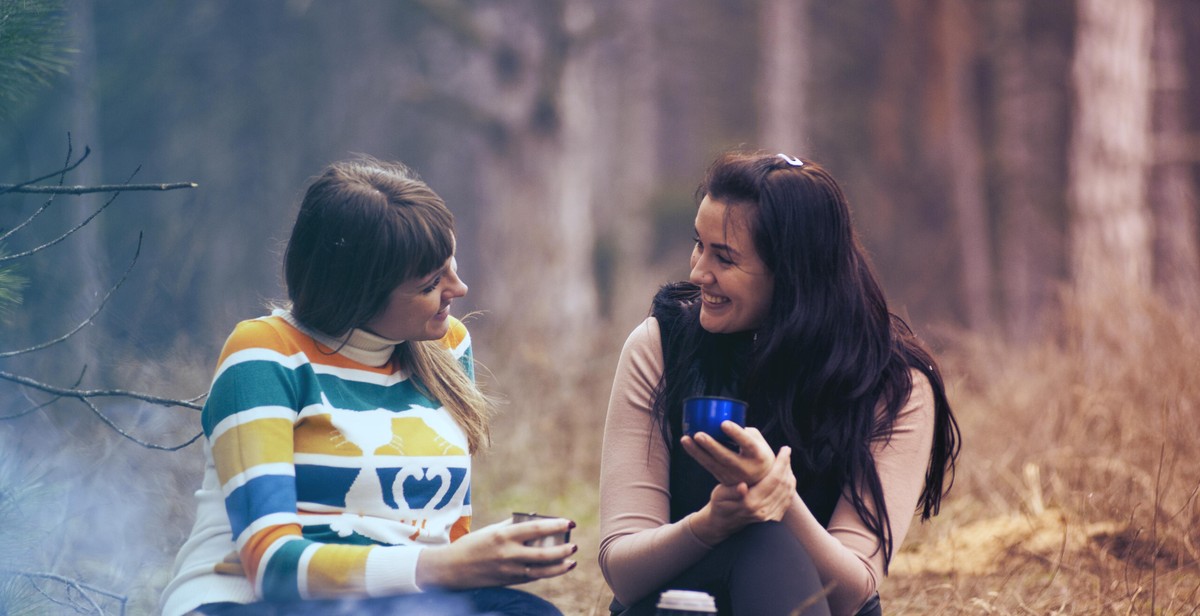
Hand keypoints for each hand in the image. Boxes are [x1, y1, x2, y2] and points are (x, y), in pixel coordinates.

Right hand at [415, 517, 576, 588]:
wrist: (453, 569)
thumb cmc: (474, 544)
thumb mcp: (493, 530)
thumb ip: (514, 525)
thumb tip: (536, 518)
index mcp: (504, 535)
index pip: (536, 529)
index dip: (556, 525)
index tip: (570, 522)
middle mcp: (508, 553)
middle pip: (543, 553)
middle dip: (562, 549)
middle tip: (574, 544)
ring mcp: (509, 570)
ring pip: (541, 570)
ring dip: (560, 566)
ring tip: (572, 561)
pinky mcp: (509, 581)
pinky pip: (533, 577)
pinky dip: (547, 573)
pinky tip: (558, 568)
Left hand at [681, 422, 774, 485]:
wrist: (761, 481)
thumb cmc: (759, 453)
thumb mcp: (759, 442)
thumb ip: (744, 431)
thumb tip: (724, 419)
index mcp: (758, 456)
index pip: (747, 444)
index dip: (736, 434)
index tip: (724, 423)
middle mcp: (746, 468)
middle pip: (726, 457)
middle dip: (711, 446)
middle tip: (698, 434)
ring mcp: (733, 476)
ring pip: (712, 464)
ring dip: (697, 452)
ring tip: (685, 439)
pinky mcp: (723, 479)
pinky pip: (708, 466)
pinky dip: (696, 455)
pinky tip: (687, 444)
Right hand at [690, 446, 794, 544]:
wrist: (723, 523)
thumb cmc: (720, 504)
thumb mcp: (720, 495)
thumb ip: (732, 491)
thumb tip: (742, 486)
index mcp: (750, 503)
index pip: (773, 479)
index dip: (781, 463)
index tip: (785, 449)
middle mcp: (763, 511)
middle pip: (783, 484)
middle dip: (787, 466)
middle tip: (787, 451)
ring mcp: (770, 516)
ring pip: (788, 492)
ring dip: (789, 475)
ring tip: (787, 461)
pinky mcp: (774, 519)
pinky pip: (787, 500)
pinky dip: (790, 486)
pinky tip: (787, 476)